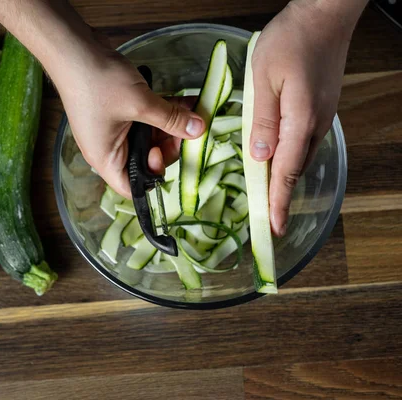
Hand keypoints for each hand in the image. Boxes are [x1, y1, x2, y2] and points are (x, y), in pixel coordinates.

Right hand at [55, 50, 203, 197]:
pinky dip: (162, 112)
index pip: (132, 186)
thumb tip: (198, 130)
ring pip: (148, 137)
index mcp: (106, 158)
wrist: (73, 48)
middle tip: (186, 128)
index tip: (167, 151)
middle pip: (145, 160)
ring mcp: (113, 129)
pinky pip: (144, 119)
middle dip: (168, 145)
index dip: (154, 177)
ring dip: (170, 126)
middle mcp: (108, 148)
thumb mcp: (140, 103)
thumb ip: (171, 120)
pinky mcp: (118, 111)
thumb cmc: (97, 82)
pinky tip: (184, 101)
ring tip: (192, 111)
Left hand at [250, 0, 363, 235]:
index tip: (272, 228)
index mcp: (299, 121)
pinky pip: (303, 142)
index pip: (285, 171)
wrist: (324, 15)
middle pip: (294, 170)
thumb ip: (262, 120)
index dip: (276, 201)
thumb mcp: (265, 79)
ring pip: (299, 157)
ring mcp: (321, 116)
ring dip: (283, 179)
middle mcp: (315, 125)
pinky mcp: (320, 107)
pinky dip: (289, 159)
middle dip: (279, 197)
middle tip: (266, 220)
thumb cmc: (291, 40)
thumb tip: (259, 156)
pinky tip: (276, 160)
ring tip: (267, 197)